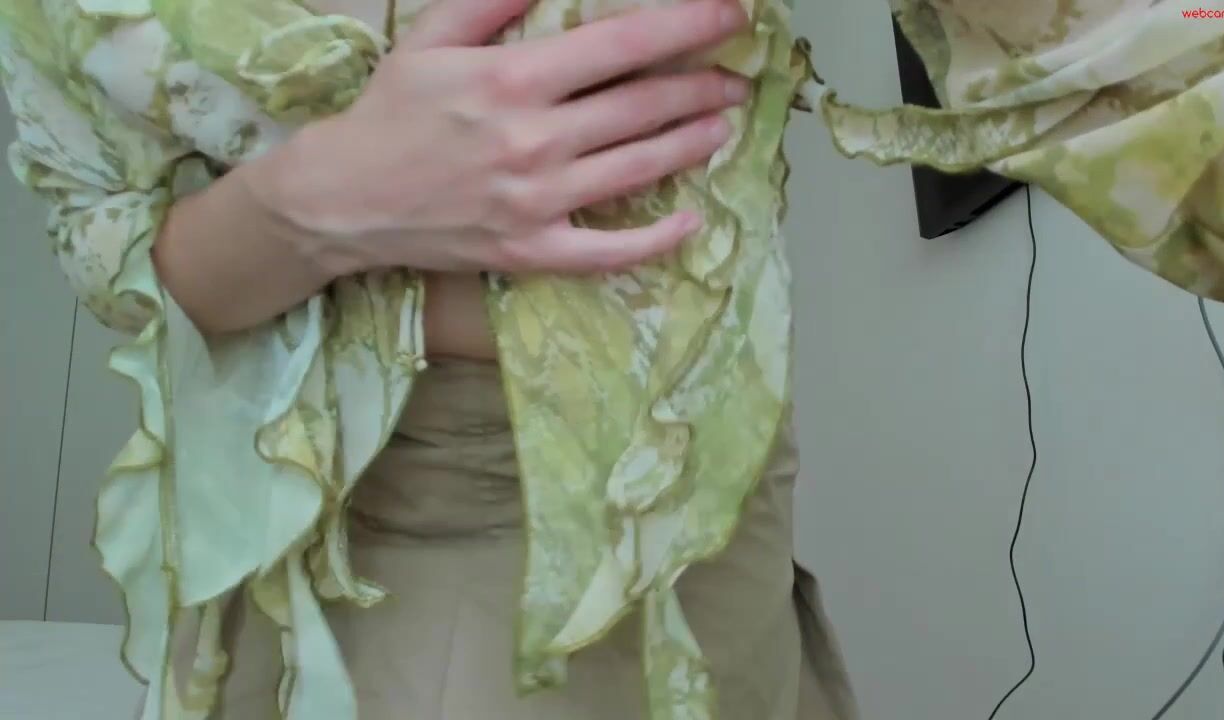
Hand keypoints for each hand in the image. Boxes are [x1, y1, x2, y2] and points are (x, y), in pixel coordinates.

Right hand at [259, 0, 749, 276]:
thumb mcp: (432, 36)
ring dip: (692, 142)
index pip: (623, 43)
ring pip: (640, 168)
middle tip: (736, 77)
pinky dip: (657, 239)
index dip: (687, 25)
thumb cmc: (392, 112)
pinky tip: (691, 221)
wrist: (344, 199)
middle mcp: (534, 139)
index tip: (730, 15)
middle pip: (643, 105)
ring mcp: (538, 200)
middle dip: (701, 84)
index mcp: (514, 79)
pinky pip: (610, 251)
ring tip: (723, 124)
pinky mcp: (533, 251)